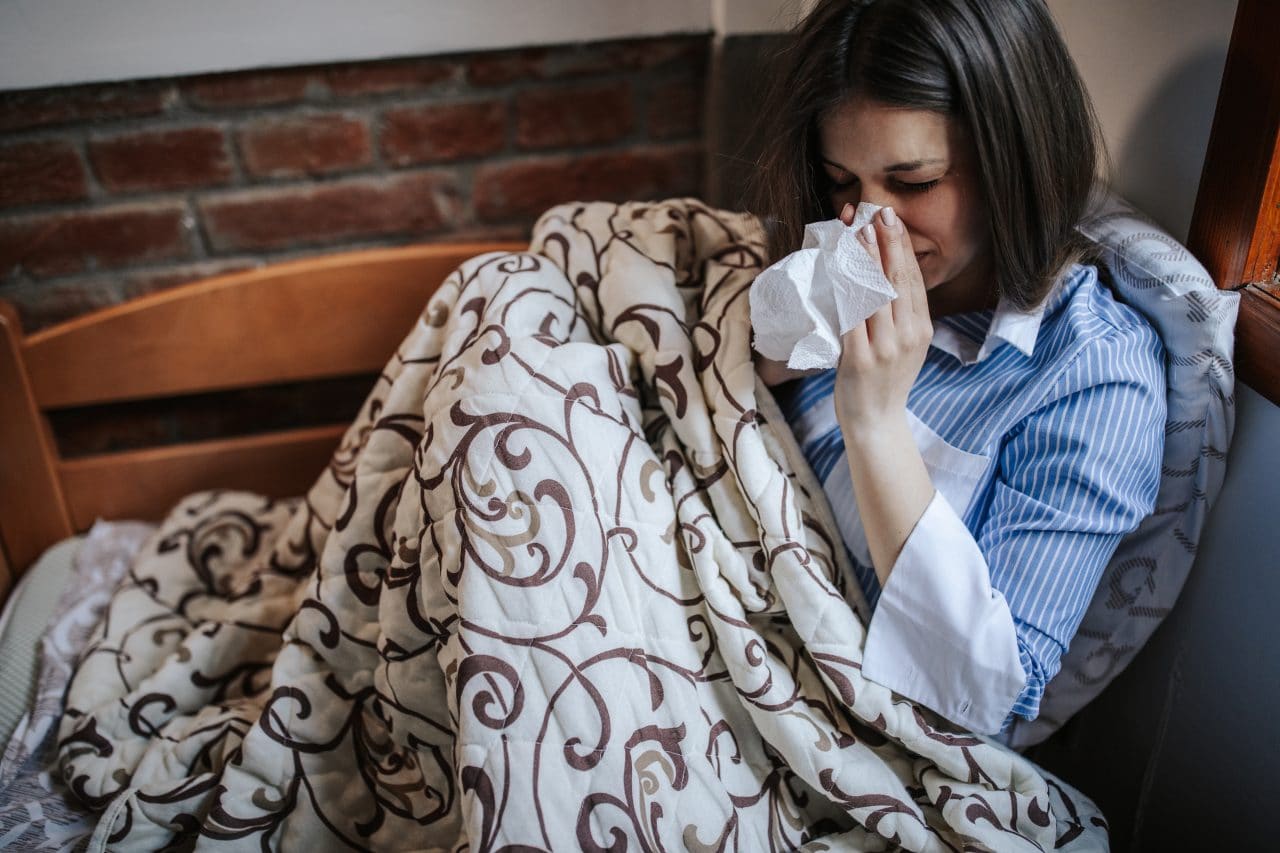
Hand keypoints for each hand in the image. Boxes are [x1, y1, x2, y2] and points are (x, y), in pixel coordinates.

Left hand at [833, 204, 932, 439]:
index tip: (892, 220)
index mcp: (920, 329)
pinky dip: (846, 290)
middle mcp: (907, 335)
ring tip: (859, 232)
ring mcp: (884, 348)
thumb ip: (900, 315)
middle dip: (887, 242)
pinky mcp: (860, 359)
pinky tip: (840, 270)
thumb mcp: (905, 346)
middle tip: (878, 212)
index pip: (912, 279)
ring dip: (866, 259)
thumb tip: (887, 275)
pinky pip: (852, 317)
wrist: (876, 422)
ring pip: (875, 294)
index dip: (901, 247)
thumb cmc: (885, 381)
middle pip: (897, 280)